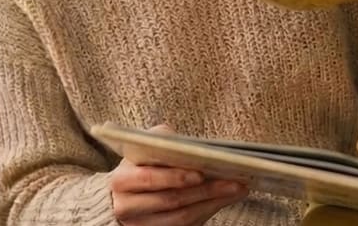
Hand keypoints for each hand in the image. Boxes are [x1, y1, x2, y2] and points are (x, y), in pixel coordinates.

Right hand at [110, 125, 247, 224]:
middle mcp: (126, 206)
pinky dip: (207, 212)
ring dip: (211, 203)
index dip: (175, 176)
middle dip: (205, 190)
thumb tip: (186, 144)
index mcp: (122, 179)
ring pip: (180, 218)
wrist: (127, 194)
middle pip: (170, 200)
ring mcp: (139, 224)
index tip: (201, 172)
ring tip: (236, 190)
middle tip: (233, 182)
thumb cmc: (143, 164)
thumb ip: (162, 140)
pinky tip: (223, 199)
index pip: (149, 178)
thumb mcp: (146, 148)